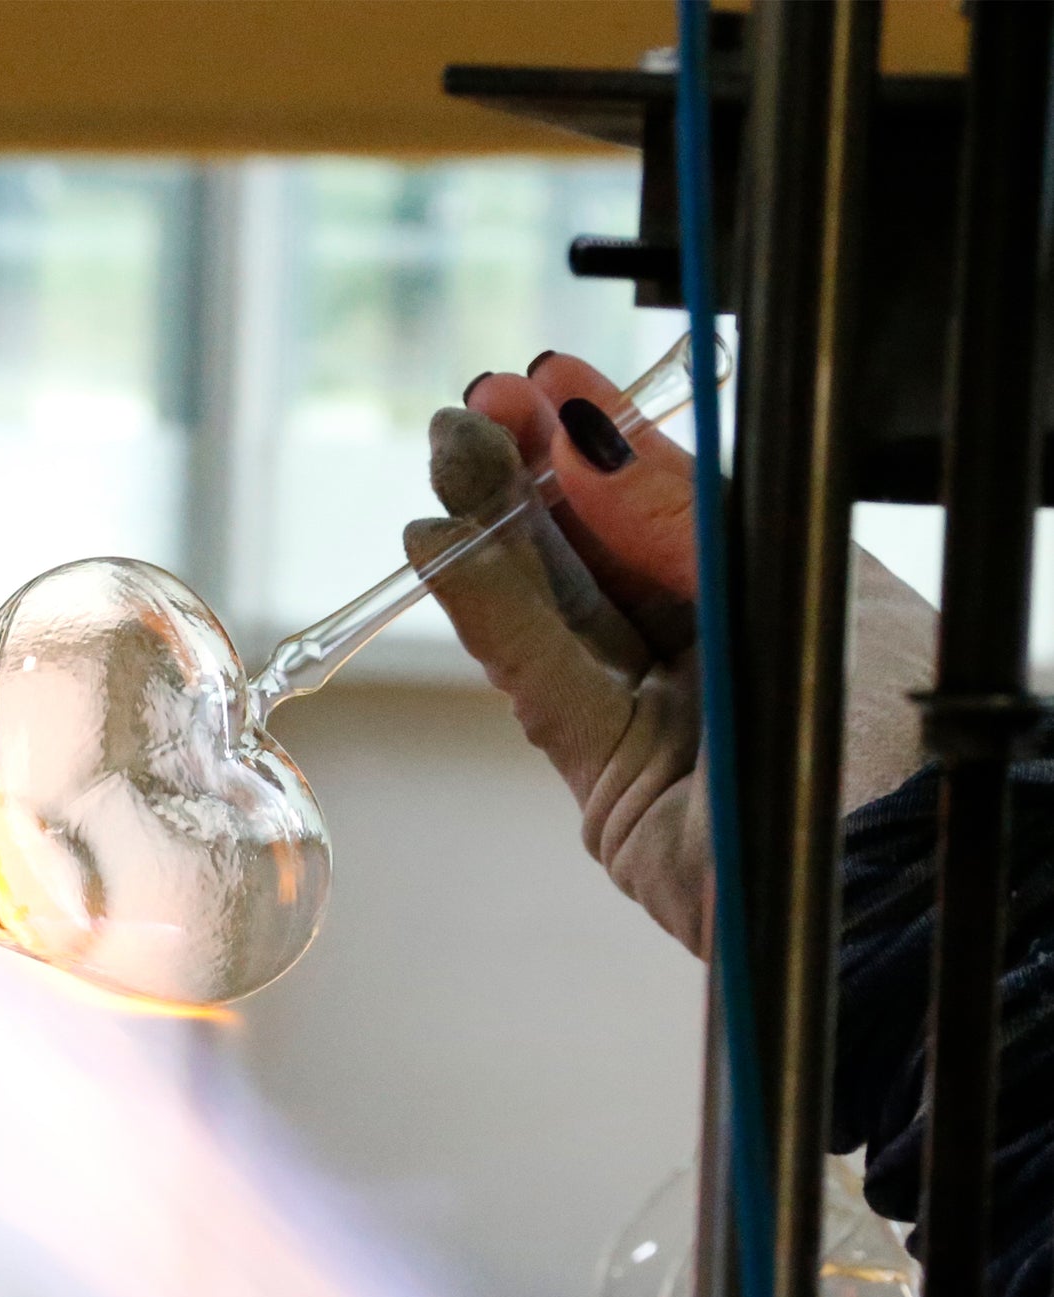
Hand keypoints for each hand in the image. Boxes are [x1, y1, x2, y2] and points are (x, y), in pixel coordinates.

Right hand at [410, 352, 933, 954]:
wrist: (888, 879)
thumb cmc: (890, 728)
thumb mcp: (791, 584)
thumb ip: (679, 519)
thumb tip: (587, 443)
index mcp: (779, 596)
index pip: (668, 505)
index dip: (602, 444)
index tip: (544, 379)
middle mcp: (714, 654)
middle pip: (599, 554)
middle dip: (531, 476)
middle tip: (475, 407)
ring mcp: (658, 720)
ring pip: (558, 613)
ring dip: (496, 534)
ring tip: (447, 460)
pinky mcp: (608, 783)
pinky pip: (540, 681)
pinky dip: (487, 616)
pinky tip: (442, 552)